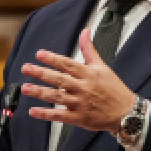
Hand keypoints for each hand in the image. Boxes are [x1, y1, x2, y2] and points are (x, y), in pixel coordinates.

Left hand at [21, 28, 135, 135]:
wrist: (125, 112)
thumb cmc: (114, 89)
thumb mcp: (102, 66)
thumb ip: (89, 50)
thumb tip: (84, 31)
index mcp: (88, 74)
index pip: (68, 64)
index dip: (53, 59)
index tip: (39, 54)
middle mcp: (83, 88)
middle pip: (59, 79)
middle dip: (41, 73)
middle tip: (26, 68)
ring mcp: (80, 103)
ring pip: (57, 97)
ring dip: (40, 92)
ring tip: (25, 88)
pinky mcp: (79, 118)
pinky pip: (60, 116)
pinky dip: (46, 114)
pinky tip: (33, 111)